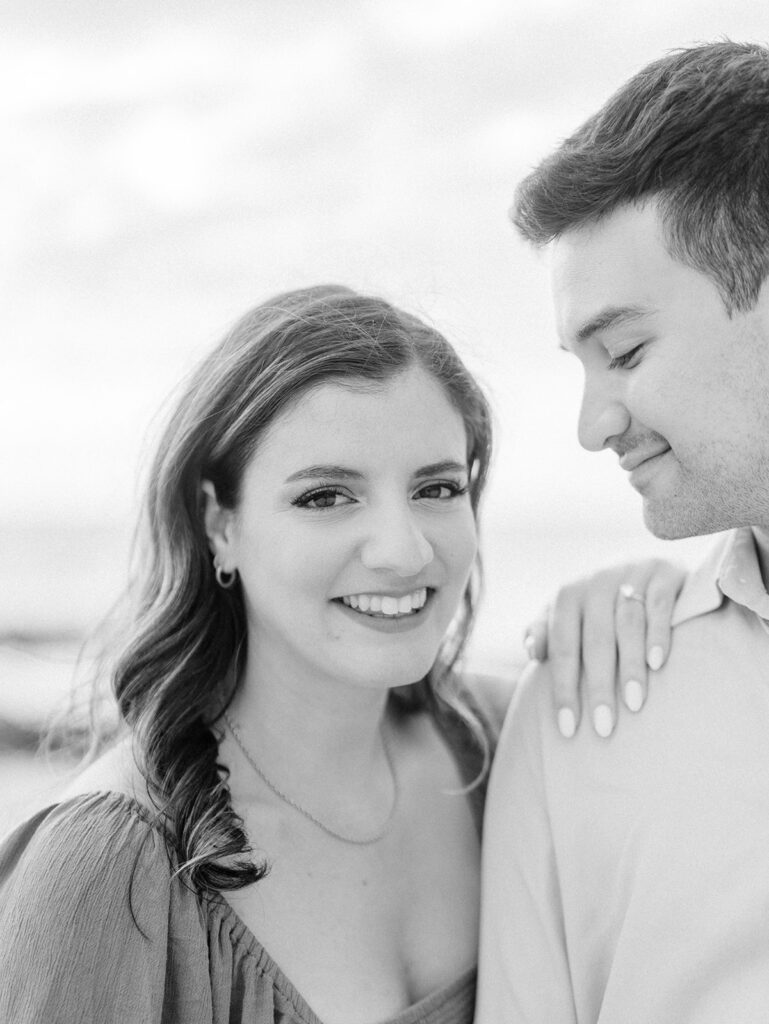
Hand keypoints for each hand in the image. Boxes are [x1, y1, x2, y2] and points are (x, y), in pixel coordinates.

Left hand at [524, 559, 684, 738]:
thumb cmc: (597, 605)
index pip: (562, 647)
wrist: (644, 564)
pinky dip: (658, 634)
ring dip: (630, 665)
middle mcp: (596, 581)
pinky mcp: (665, 572)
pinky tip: (657, 664)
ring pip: (628, 624)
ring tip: (633, 704)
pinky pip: (660, 605)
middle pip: (595, 640)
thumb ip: (544, 631)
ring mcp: (632, 573)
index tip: (568, 727)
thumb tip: (534, 651)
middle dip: (598, 687)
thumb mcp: (566, 614)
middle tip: (604, 727)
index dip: (563, 687)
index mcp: (567, 595)